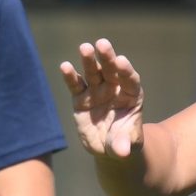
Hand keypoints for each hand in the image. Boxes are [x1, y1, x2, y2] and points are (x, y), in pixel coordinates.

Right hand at [56, 39, 144, 160]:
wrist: (109, 147)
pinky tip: (64, 66)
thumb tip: (122, 152)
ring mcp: (97, 91)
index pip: (130, 80)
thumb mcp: (127, 145)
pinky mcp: (81, 98)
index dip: (126, 71)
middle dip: (107, 57)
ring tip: (84, 47)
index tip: (121, 61)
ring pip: (93, 72)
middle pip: (112, 70)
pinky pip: (76, 85)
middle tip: (102, 43)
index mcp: (131, 95)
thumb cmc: (124, 142)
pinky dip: (70, 76)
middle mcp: (114, 89)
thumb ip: (124, 144)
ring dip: (88, 60)